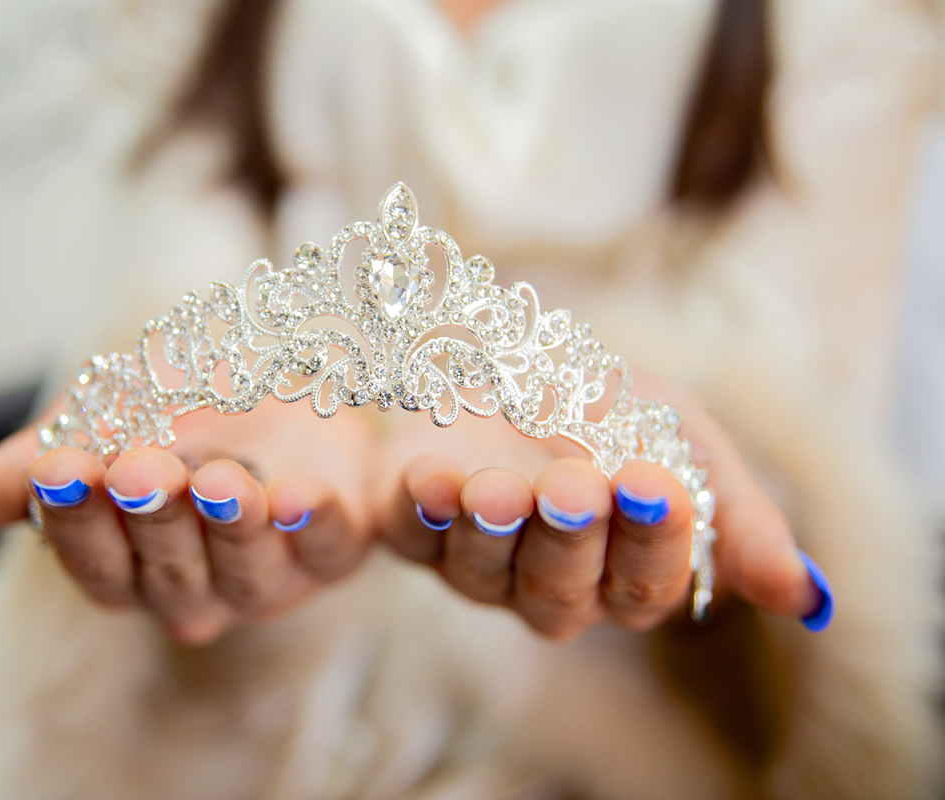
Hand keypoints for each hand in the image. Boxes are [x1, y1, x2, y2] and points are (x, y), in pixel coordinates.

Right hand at [0, 398, 372, 643]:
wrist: (264, 359)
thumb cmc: (171, 406)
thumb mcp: (95, 423)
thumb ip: (30, 467)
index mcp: (128, 565)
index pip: (93, 560)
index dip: (74, 519)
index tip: (58, 467)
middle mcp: (195, 584)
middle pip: (167, 572)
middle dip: (153, 519)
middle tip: (139, 468)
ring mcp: (268, 573)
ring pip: (245, 571)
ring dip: (232, 526)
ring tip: (221, 482)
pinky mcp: (333, 547)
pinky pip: (329, 546)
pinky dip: (317, 523)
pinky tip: (304, 495)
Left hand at [373, 376, 831, 638]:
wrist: (522, 355)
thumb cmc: (612, 412)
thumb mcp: (686, 445)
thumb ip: (740, 517)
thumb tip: (807, 596)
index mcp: (623, 573)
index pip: (646, 584)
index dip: (654, 542)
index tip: (658, 486)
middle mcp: (549, 584)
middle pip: (561, 592)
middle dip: (570, 539)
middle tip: (578, 486)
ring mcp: (476, 562)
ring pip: (484, 574)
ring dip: (492, 532)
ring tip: (500, 490)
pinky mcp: (412, 528)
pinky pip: (412, 536)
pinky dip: (420, 509)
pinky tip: (430, 479)